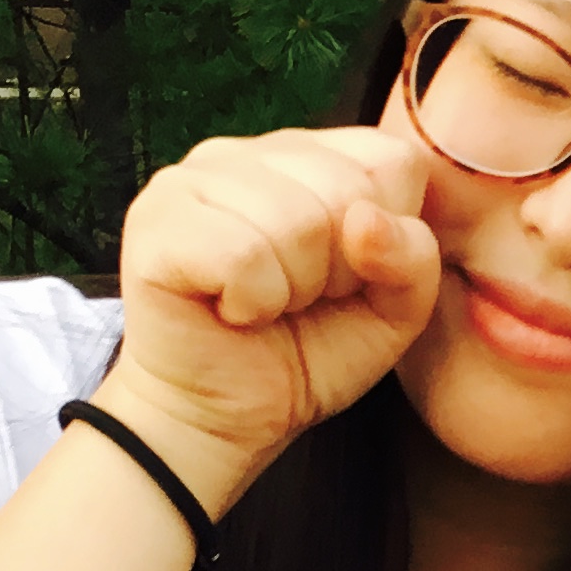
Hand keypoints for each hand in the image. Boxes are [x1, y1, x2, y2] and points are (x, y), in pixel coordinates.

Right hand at [99, 126, 440, 505]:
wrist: (220, 417)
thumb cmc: (303, 354)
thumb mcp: (392, 312)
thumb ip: (413, 259)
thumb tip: (368, 218)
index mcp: (311, 157)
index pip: (393, 158)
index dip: (391, 234)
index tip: (352, 277)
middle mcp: (250, 153)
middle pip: (348, 187)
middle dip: (342, 268)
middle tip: (302, 299)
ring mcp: (194, 177)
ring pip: (296, 221)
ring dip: (294, 289)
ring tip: (266, 305)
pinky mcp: (157, 219)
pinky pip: (243, 253)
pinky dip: (252, 300)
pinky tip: (231, 310)